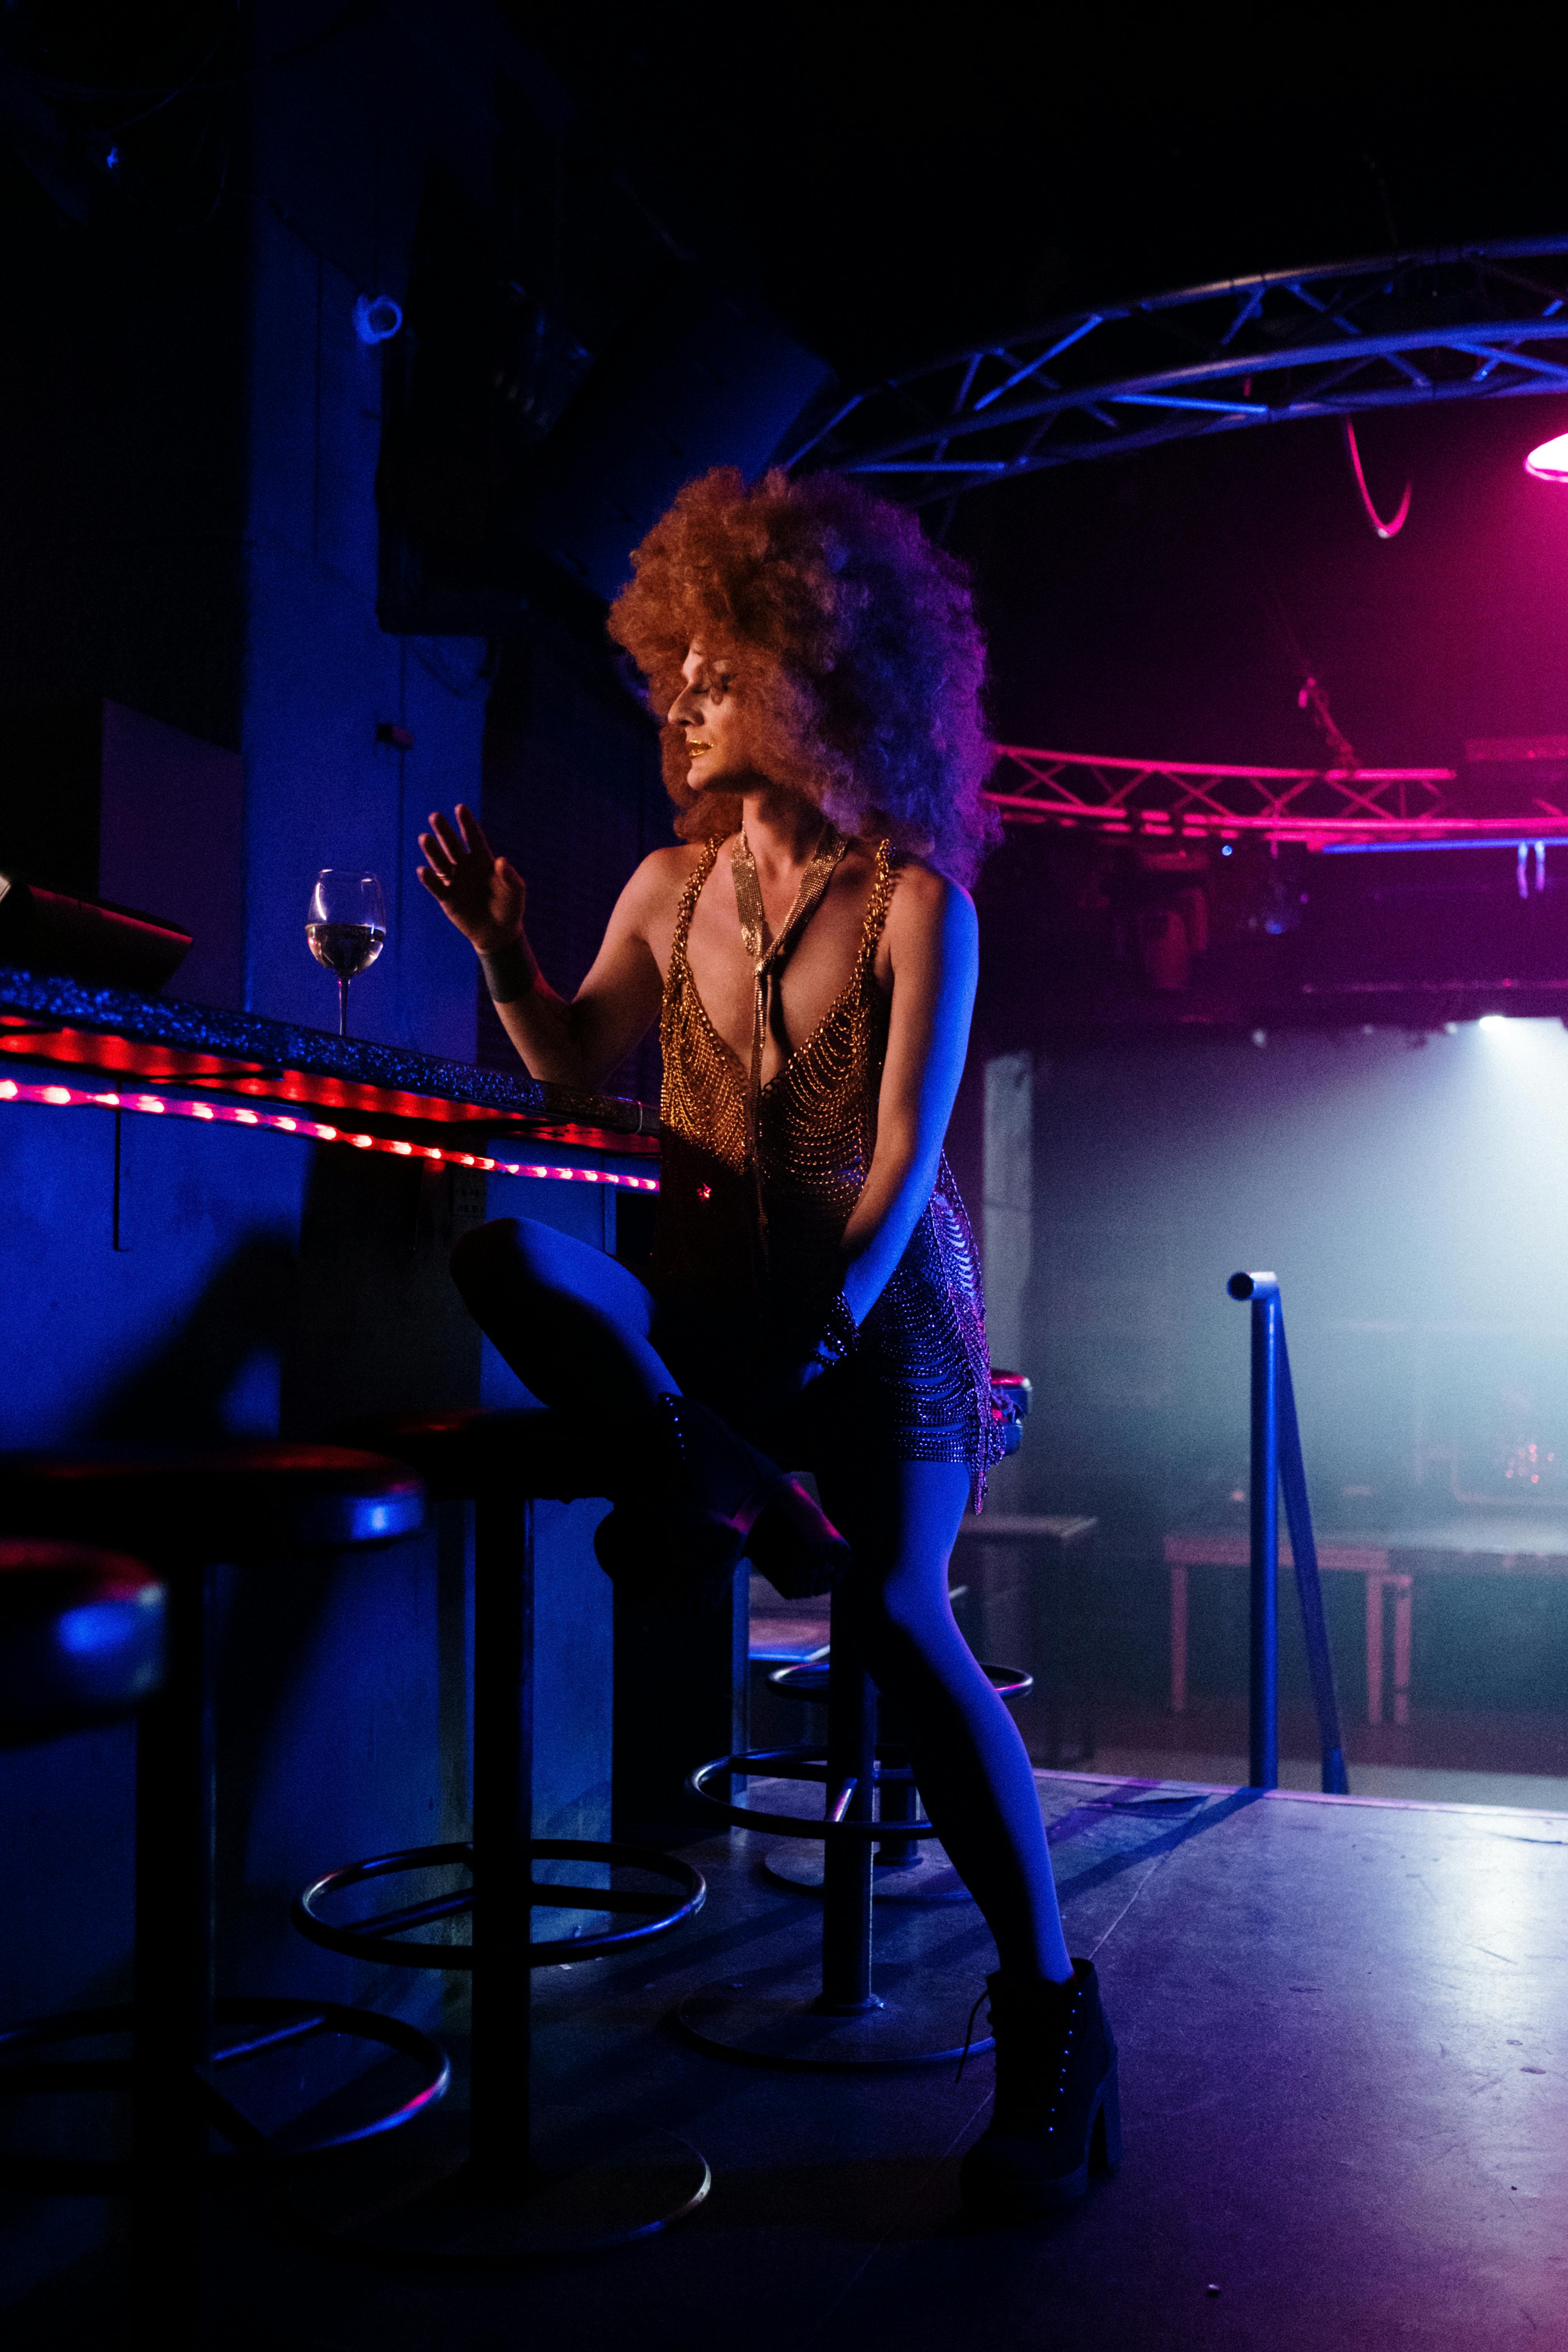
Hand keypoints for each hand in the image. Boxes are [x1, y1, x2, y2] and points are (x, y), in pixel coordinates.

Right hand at [416, 804, 525, 952]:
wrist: (498, 933)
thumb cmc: (509, 908)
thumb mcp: (515, 892)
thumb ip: (510, 877)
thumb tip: (501, 860)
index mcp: (483, 860)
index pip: (473, 838)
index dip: (467, 824)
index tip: (460, 808)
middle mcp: (466, 867)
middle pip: (452, 845)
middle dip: (444, 831)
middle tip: (435, 816)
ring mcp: (454, 881)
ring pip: (441, 862)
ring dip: (432, 851)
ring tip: (424, 838)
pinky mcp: (446, 898)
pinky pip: (436, 886)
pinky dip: (429, 879)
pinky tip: (423, 870)